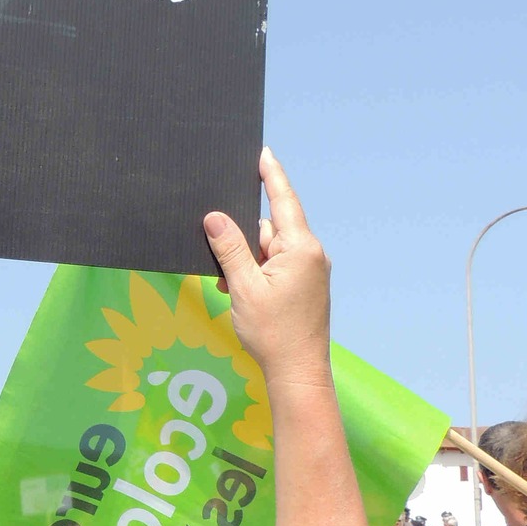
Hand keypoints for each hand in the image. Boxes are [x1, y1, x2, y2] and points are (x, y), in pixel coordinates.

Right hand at [202, 150, 329, 381]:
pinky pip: (276, 267)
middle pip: (269, 229)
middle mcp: (311, 255)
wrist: (298, 372)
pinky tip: (242, 295)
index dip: (271, 176)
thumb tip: (214, 218)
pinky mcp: (305, 286)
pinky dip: (257, 275)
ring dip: (247, 264)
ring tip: (231, 290)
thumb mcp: (244, 287)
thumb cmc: (274, 333)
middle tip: (223, 267)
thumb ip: (229, 249)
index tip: (264, 153)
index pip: (282, 201)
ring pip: (269, 251)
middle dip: (243, 242)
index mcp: (301, 249)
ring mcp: (310, 271)